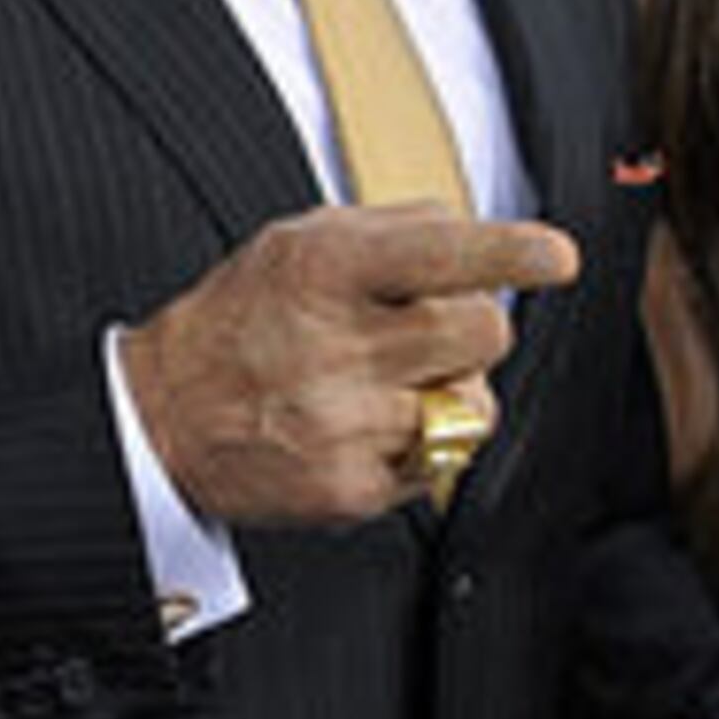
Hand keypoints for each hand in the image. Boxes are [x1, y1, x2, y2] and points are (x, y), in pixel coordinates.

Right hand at [116, 204, 573, 523]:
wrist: (161, 419)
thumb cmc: (240, 321)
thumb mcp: (294, 243)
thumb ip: (391, 230)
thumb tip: (480, 233)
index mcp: (320, 270)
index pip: (437, 252)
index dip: (507, 252)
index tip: (557, 256)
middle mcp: (333, 345)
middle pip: (482, 332)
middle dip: (475, 328)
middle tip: (430, 331)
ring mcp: (344, 424)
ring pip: (474, 405)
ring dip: (452, 392)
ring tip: (390, 385)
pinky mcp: (351, 489)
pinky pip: (441, 464)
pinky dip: (419, 445)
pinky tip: (365, 428)